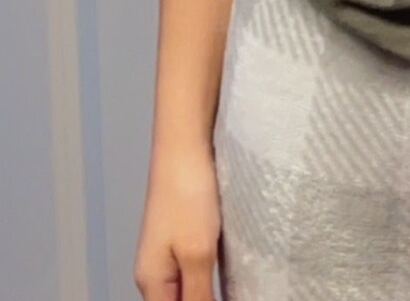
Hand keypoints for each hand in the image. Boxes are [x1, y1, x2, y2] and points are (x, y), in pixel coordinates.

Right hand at [133, 141, 222, 300]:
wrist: (184, 143)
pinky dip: (211, 277)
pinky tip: (230, 275)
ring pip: (188, 290)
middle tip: (237, 292)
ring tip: (237, 288)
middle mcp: (156, 272)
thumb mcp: (197, 254)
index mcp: (152, 283)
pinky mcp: (183, 235)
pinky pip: (194, 270)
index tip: (225, 299)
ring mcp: (168, 252)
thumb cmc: (187, 195)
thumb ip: (198, 296)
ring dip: (208, 293)